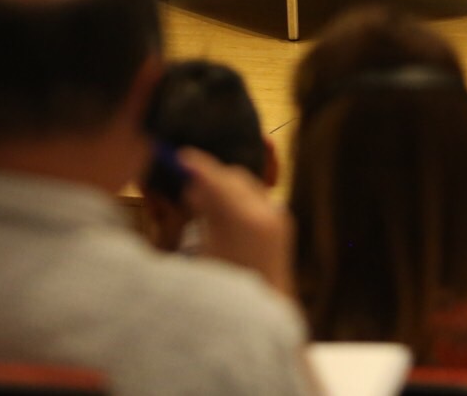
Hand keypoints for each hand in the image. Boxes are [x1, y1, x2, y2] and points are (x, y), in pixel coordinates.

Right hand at [177, 145, 294, 297]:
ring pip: (247, 185)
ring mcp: (278, 215)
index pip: (217, 178)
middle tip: (189, 186)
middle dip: (212, 176)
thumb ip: (203, 213)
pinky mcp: (284, 222)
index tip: (183, 157)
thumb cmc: (226, 287)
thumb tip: (196, 188)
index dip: (198, 165)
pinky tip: (226, 214)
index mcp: (242, 219)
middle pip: (234, 176)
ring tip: (205, 203)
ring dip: (227, 186)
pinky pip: (258, 198)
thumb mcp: (205, 249)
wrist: (266, 309)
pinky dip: (241, 198)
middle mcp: (264, 211)